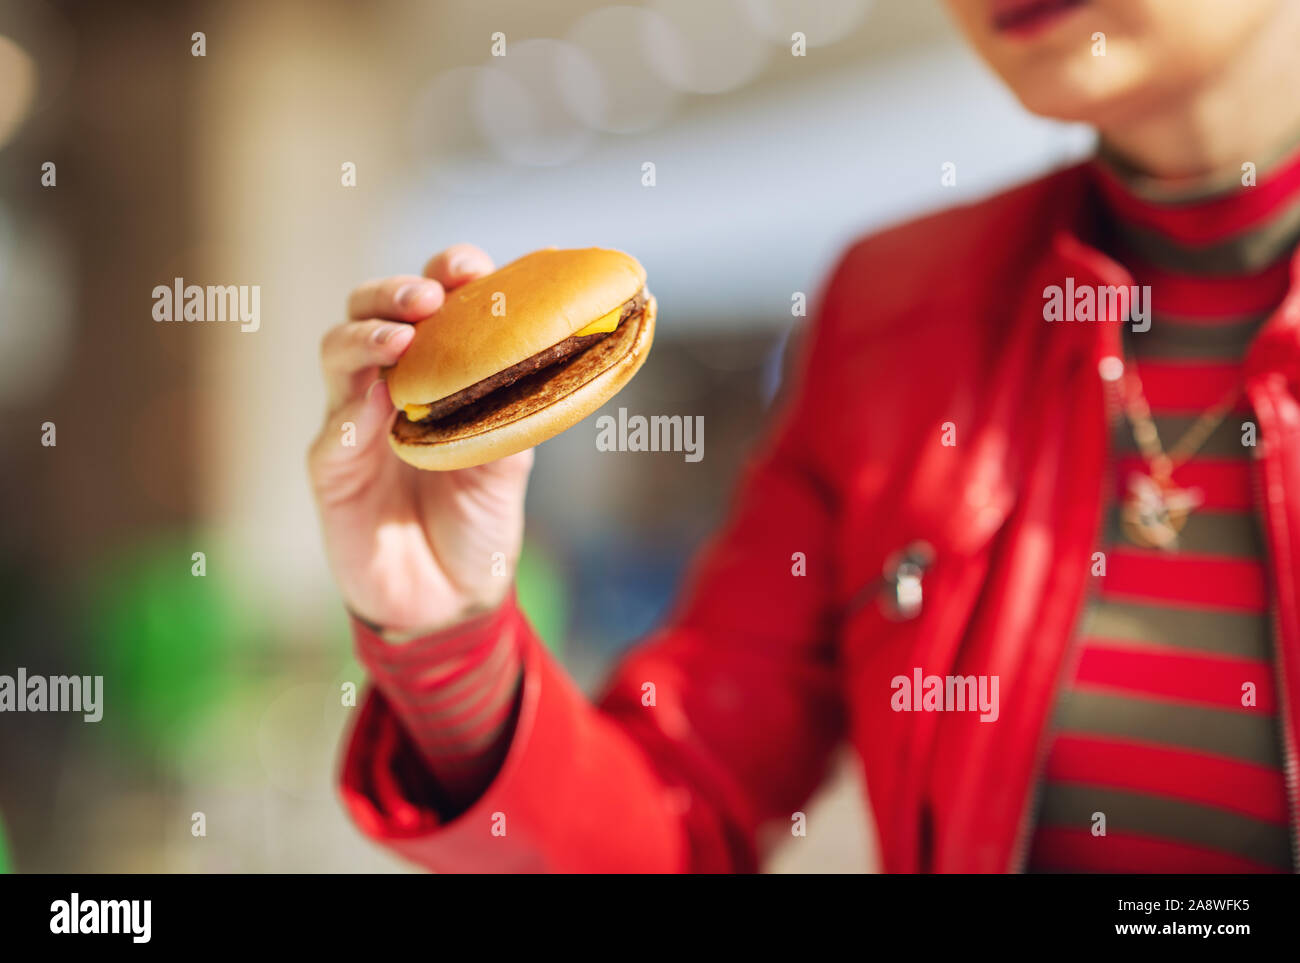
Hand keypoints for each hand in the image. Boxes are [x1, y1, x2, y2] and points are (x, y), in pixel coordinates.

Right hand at [308, 244, 532, 634]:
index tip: (472, 268)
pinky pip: (332, 431)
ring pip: (338, 354)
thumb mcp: (508, 462)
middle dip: (395, 291)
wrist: (450, 598)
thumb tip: (554, 355)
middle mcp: (386, 386)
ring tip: (401, 337)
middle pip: (372, 312)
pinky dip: (351, 412)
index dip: (447, 276)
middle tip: (429, 294)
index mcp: (434, 373)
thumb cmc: (477, 520)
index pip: (432, 307)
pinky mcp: (332, 471)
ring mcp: (353, 424)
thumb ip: (515, 409)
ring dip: (366, 336)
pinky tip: (374, 407)